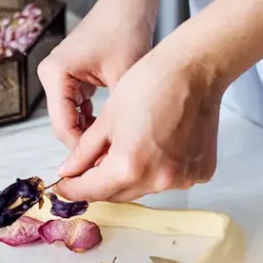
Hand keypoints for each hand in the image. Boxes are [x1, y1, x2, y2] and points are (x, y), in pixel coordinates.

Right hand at [37, 0, 154, 149]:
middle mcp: (51, 75)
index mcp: (55, 74)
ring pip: (70, 118)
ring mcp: (59, 76)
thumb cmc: (126, 30)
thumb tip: (115, 153)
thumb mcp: (123, 79)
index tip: (102, 169)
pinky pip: (76, 107)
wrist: (130, 2)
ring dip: (90, 133)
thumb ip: (114, 117)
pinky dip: (92, 119)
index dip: (82, 152)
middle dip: (85, 145)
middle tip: (110, 163)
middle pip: (63, 124)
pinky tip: (111, 130)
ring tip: (113, 150)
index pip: (64, 126)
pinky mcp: (71, 76)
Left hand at [53, 42, 221, 202]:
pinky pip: (169, 179)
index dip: (72, 189)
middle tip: (86, 170)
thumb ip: (85, 151)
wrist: (195, 70)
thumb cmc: (151, 83)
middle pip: (118, 193)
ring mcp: (182, 178)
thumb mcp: (107, 118)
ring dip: (128, 177)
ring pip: (143, 188)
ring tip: (124, 151)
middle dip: (99, 183)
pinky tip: (154, 148)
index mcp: (129, 166)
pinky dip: (156, 170)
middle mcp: (158, 180)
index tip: (63, 187)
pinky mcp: (200, 171)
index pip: (92, 190)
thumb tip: (69, 171)